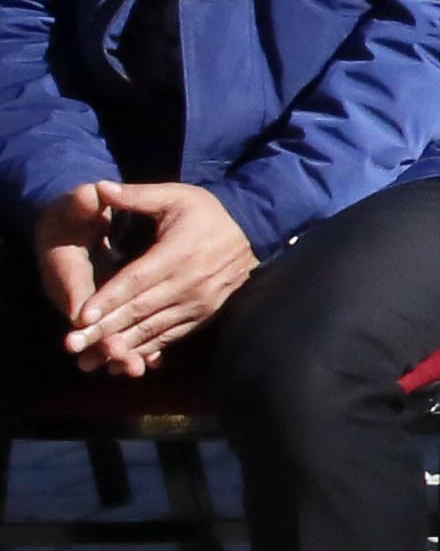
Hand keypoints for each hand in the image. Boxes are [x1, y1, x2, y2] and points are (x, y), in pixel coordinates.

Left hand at [41, 182, 253, 377]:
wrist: (255, 232)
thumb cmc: (208, 213)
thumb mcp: (175, 196)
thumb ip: (137, 195)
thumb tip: (100, 188)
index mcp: (177, 253)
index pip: (136, 280)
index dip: (108, 299)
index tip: (81, 317)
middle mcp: (189, 283)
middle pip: (139, 311)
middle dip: (103, 331)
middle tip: (73, 345)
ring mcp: (198, 303)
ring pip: (153, 329)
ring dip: (120, 347)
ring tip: (91, 361)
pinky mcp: (204, 315)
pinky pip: (171, 336)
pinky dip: (145, 350)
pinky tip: (123, 361)